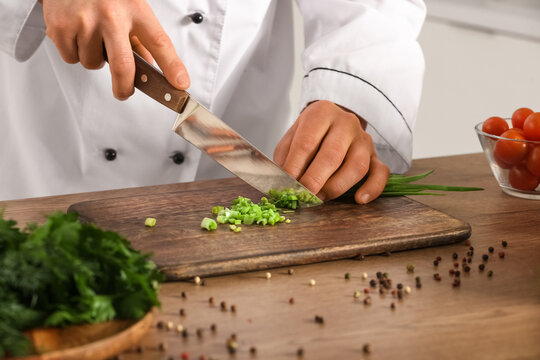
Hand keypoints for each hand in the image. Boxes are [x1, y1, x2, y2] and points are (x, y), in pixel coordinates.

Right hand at [40, 0, 189, 99]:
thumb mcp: (130, 7)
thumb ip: (140, 37)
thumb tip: (149, 65)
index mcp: (135, 9)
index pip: (160, 43)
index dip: (172, 67)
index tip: (181, 85)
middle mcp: (111, 15)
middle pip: (124, 66)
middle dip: (125, 87)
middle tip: (124, 92)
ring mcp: (85, 21)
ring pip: (94, 63)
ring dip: (94, 59)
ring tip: (92, 37)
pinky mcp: (61, 27)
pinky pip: (72, 58)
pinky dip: (74, 53)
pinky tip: (76, 34)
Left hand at [273, 100, 389, 203]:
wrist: (332, 123)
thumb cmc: (308, 135)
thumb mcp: (291, 139)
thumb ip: (286, 158)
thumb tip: (283, 183)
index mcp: (321, 113)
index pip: (306, 142)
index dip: (295, 167)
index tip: (286, 185)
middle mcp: (346, 122)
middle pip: (332, 155)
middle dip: (314, 180)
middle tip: (302, 196)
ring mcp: (363, 139)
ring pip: (357, 166)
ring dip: (336, 187)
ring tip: (320, 198)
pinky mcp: (376, 156)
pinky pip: (381, 173)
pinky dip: (372, 188)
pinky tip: (359, 199)